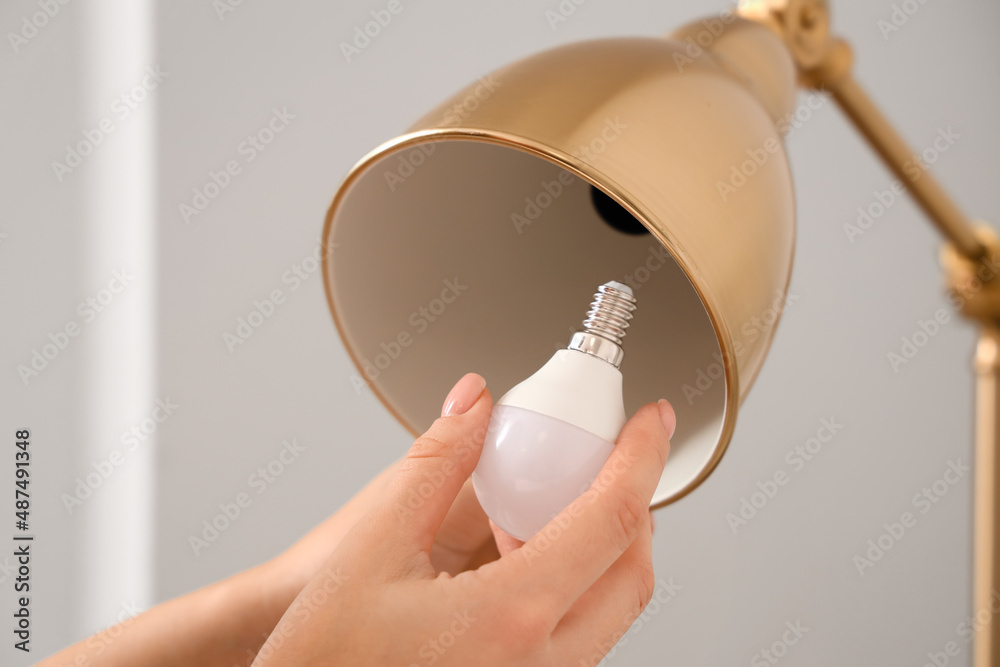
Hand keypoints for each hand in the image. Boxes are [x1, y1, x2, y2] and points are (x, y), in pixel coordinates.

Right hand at [252, 372, 674, 666]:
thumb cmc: (323, 661)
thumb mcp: (371, 548)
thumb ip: (435, 463)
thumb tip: (474, 405)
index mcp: (511, 617)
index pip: (612, 519)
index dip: (641, 457)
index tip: (650, 421)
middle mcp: (541, 664)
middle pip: (632, 572)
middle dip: (633, 505)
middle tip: (605, 458)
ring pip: (611, 610)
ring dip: (603, 549)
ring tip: (548, 507)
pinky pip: (581, 638)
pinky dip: (574, 588)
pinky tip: (522, 561)